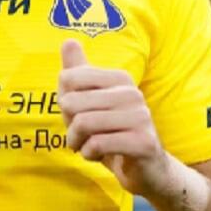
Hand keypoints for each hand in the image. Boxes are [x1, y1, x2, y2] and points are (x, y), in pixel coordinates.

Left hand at [58, 39, 174, 196]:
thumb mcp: (91, 101)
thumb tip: (68, 40)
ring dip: (76, 142)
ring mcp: (140, 117)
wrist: (146, 169)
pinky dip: (89, 154)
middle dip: (68, 124)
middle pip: (71, 102)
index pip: (68, 78)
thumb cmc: (113, 132)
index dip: (64, 101)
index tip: (78, 114)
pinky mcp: (143, 142)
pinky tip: (99, 155)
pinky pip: (97, 144)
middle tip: (81, 135)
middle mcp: (132, 93)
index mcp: (119, 78)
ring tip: (87, 146)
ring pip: (83, 123)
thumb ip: (79, 72)